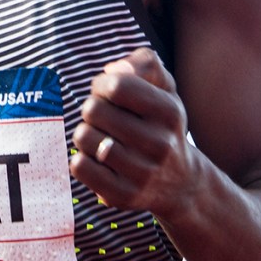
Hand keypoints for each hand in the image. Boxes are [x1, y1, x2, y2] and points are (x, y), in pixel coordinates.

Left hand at [70, 48, 196, 220]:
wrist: (181, 183)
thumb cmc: (162, 124)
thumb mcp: (165, 88)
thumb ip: (144, 64)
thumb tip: (113, 70)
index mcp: (169, 112)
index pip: (117, 85)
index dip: (102, 84)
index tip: (106, 93)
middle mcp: (160, 144)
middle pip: (94, 109)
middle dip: (92, 108)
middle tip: (103, 118)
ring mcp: (142, 173)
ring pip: (83, 137)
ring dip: (85, 133)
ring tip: (100, 138)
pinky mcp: (123, 196)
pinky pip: (79, 166)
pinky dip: (80, 158)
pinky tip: (96, 159)